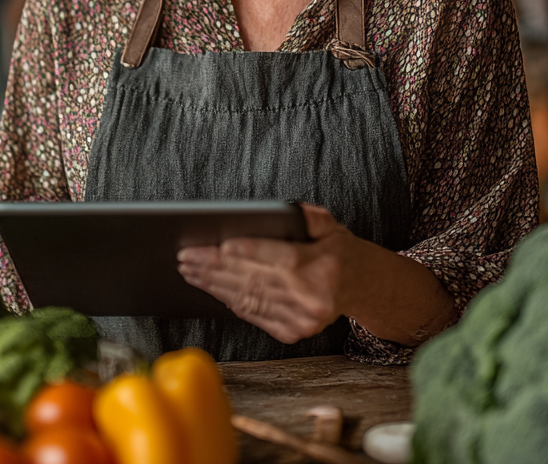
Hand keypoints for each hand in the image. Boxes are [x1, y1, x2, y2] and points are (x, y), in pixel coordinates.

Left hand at [177, 204, 352, 343]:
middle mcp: (310, 298)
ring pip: (248, 300)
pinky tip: (211, 288)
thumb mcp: (329, 225)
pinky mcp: (293, 332)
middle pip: (252, 280)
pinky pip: (253, 315)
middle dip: (214, 268)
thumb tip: (276, 214)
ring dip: (214, 285)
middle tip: (186, 257)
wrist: (361, 286)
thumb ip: (306, 217)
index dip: (240, 253)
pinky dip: (229, 300)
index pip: (272, 258)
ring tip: (190, 271)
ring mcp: (301, 320)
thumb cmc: (339, 251)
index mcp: (320, 269)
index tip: (212, 246)